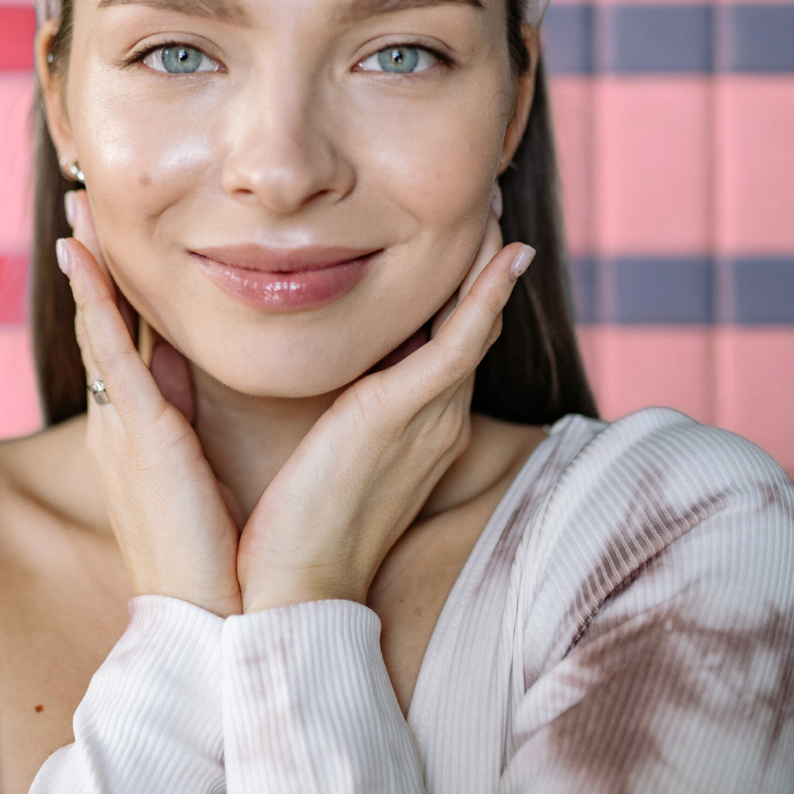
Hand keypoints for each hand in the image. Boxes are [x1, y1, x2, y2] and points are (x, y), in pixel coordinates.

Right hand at [60, 191, 241, 615]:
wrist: (211, 620)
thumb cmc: (216, 553)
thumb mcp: (199, 470)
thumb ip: (192, 417)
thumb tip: (197, 367)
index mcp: (140, 433)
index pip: (127, 348)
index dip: (117, 294)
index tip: (112, 245)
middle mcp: (120, 423)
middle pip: (105, 328)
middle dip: (94, 268)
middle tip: (83, 208)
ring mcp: (122, 426)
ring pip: (101, 329)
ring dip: (89, 269)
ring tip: (77, 213)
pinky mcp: (137, 433)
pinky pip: (110, 352)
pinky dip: (94, 301)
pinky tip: (80, 256)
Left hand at [235, 202, 533, 612]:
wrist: (288, 590)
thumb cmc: (294, 525)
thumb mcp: (322, 451)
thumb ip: (331, 407)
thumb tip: (302, 361)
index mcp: (412, 424)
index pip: (446, 343)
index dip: (458, 291)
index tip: (453, 241)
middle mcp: (434, 416)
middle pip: (470, 324)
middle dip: (479, 265)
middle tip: (482, 203)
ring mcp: (428, 415)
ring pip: (473, 323)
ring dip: (486, 264)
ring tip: (491, 208)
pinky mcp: (406, 414)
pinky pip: (460, 342)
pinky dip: (485, 297)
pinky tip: (505, 256)